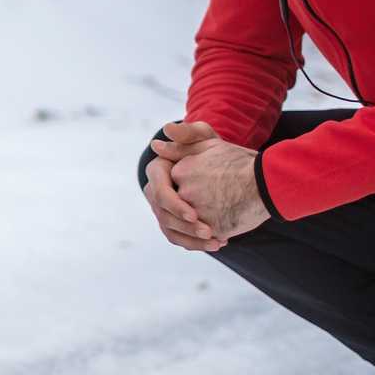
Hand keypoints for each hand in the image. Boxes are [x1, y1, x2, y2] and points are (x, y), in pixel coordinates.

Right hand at [144, 120, 222, 251]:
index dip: (175, 206)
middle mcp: (155, 191)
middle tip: (209, 232)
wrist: (220, 165)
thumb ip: (189, 132)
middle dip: (186, 227)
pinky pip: (180, 237)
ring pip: (170, 230)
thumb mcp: (204, 137)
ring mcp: (163, 208)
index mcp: (157, 172)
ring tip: (217, 242)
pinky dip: (196, 243)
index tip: (195, 215)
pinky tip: (219, 242)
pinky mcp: (174, 220)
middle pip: (163, 216)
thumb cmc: (210, 147)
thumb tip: (166, 131)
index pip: (160, 193)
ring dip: (192, 240)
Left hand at [160, 125, 267, 240]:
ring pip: (190, 226)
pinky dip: (210, 239)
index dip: (189, 190)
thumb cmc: (241, 162)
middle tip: (211, 208)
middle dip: (191, 211)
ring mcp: (196, 212)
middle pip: (180, 208)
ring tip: (218, 224)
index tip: (206, 188)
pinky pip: (204, 239)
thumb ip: (181, 144)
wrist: (269, 182)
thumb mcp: (210, 144)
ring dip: (200, 228)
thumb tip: (155, 145)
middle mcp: (184, 192)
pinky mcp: (211, 229)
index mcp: (181, 171)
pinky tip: (224, 234)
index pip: (172, 186)